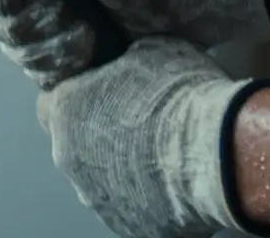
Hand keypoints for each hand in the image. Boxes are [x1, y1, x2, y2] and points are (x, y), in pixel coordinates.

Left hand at [38, 37, 269, 237]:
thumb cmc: (180, 95)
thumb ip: (127, 59)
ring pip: (101, 181)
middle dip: (101, 134)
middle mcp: (70, 158)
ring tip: (164, 154)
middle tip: (142, 122)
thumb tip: (131, 59)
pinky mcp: (129, 226)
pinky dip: (148, 198)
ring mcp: (97, 199)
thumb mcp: (151, 49)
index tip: (99, 92)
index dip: (76, 95)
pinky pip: (133, 209)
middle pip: (75, 144)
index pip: (50, 103)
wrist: (219, 151)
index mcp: (66, 111)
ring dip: (123, 168)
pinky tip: (175, 182)